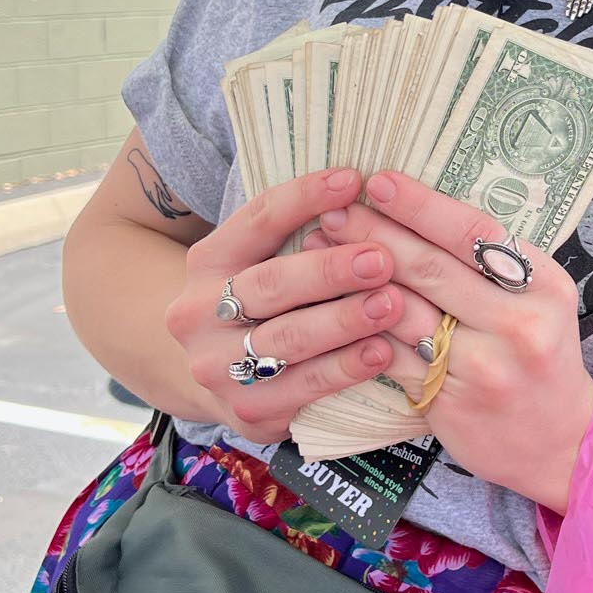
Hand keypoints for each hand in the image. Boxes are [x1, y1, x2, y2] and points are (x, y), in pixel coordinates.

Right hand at [167, 168, 407, 441]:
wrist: (213, 375)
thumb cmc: (261, 302)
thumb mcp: (259, 259)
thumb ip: (297, 231)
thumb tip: (360, 188)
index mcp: (207, 262)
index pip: (257, 220)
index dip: (305, 198)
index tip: (353, 182)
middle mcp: (199, 313)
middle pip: (271, 285)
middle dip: (331, 270)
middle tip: (383, 259)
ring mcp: (217, 367)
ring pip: (288, 340)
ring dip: (345, 321)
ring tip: (393, 304)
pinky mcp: (247, 411)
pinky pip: (303, 388)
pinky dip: (345, 369)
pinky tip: (381, 353)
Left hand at [308, 171, 592, 510]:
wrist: (560, 442)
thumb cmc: (541, 357)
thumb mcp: (542, 301)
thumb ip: (494, 265)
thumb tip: (418, 211)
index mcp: (545, 286)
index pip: (475, 233)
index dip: (421, 205)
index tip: (377, 182)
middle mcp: (519, 324)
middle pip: (432, 268)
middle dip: (375, 233)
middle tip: (333, 211)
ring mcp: (483, 367)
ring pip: (403, 312)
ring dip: (353, 280)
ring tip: (319, 253)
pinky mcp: (449, 401)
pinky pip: (391, 357)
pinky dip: (357, 331)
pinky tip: (328, 310)